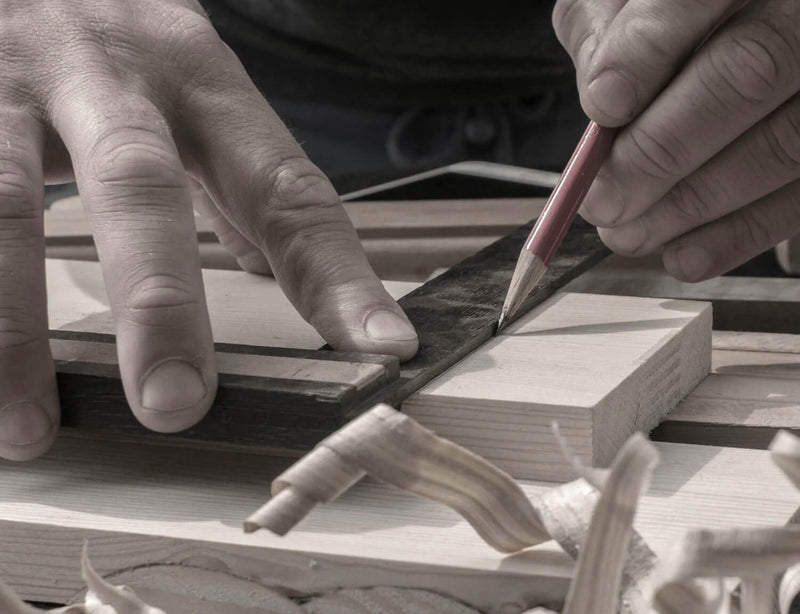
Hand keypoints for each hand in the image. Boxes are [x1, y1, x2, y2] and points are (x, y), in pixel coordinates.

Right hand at [0, 0, 416, 459]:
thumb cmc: (112, 38)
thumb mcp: (189, 85)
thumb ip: (234, 175)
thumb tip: (276, 266)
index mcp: (203, 79)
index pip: (287, 186)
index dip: (336, 274)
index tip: (382, 349)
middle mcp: (112, 69)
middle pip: (142, 184)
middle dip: (158, 301)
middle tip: (173, 407)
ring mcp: (10, 77)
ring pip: (5, 201)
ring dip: (13, 327)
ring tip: (28, 427)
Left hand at [553, 0, 799, 280]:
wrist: (739, 25)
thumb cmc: (671, 18)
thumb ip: (608, 31)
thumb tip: (603, 96)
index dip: (647, 54)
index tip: (604, 108)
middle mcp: (799, 12)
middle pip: (749, 74)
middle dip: (661, 152)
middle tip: (604, 201)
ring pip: (785, 143)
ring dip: (694, 204)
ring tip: (627, 233)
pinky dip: (742, 234)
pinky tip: (684, 256)